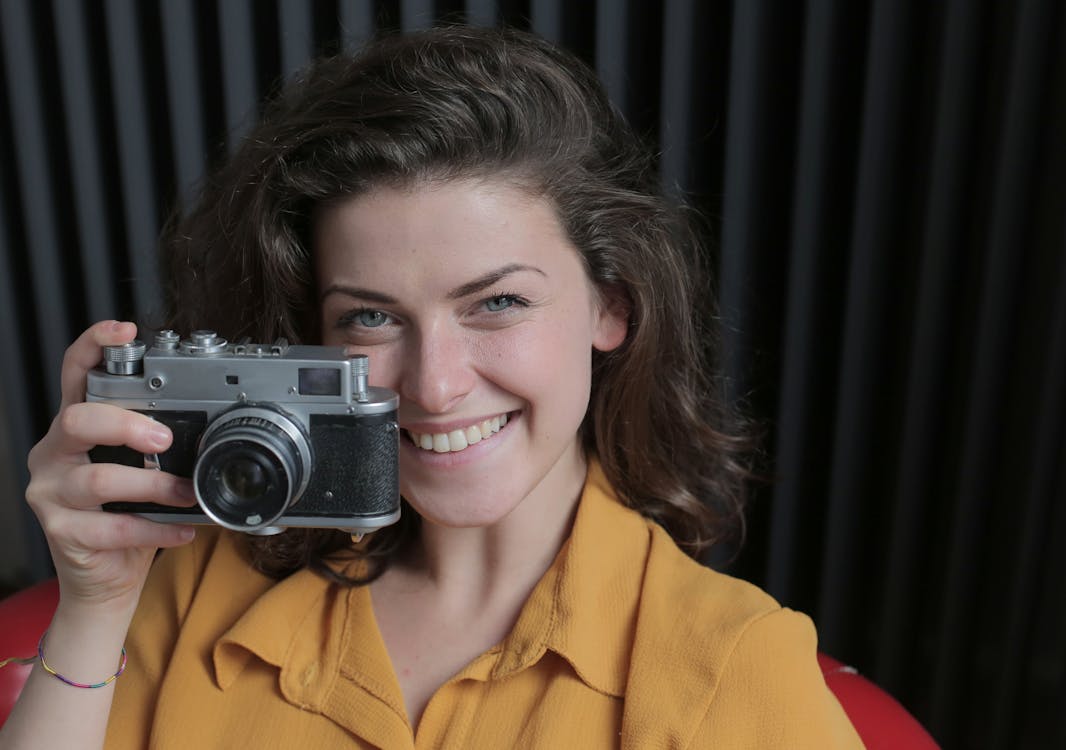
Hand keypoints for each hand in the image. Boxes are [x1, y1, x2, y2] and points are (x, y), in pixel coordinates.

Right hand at [25, 321, 197, 610]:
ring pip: (98, 478)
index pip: (74, 375)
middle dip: (126, 423)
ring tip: (185, 492)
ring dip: (152, 485)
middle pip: (77, 419)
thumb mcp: (141, 468)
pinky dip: (155, 529)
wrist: (104, 577)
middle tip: (164, 438)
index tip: (123, 330)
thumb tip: (209, 422)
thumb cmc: (127, 514)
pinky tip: (181, 530)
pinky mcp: (60, 531)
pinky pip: (111, 528)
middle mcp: (54, 453)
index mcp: (75, 429)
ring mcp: (50, 492)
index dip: (93, 346)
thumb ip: (158, 441)